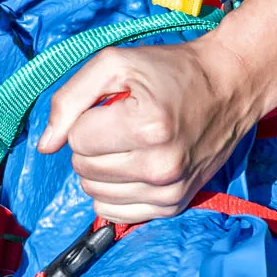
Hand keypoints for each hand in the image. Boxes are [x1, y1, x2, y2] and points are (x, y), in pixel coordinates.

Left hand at [35, 0, 276, 224]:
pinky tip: (131, 169)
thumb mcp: (116, 63)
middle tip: (120, 124)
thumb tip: (45, 146)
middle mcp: (160, 165)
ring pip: (94, 193)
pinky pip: (115, 212)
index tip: (112, 107)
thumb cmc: (171, 70)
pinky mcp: (175, 205)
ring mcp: (170, 190)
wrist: (230, 86)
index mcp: (147, 126)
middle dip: (91, 144)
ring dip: (100, 169)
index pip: (77, 138)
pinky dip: (114, 192)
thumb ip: (70, 99)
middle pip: (83, 168)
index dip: (86, 118)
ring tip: (128, 145)